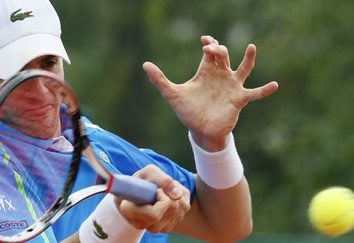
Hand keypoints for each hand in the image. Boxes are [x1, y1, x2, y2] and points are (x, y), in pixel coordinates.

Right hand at [114, 165, 190, 232]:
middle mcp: (140, 224)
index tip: (158, 190)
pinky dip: (182, 202)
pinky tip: (171, 197)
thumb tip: (177, 195)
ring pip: (179, 213)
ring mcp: (153, 228)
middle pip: (171, 210)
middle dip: (172, 194)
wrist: (139, 190)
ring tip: (166, 191)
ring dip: (179, 197)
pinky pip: (181, 214)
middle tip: (163, 187)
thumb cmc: (142, 180)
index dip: (163, 200)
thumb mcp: (148, 172)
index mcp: (129, 211)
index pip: (154, 214)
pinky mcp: (165, 228)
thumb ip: (162, 179)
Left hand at [143, 35, 277, 150]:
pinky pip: (254, 93)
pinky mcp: (238, 99)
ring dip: (248, 59)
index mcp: (206, 72)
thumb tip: (144, 64)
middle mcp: (220, 76)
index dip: (209, 44)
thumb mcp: (173, 94)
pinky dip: (264, 90)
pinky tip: (274, 85)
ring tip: (251, 47)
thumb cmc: (188, 111)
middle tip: (211, 49)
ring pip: (243, 69)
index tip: (205, 42)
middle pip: (224, 56)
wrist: (199, 130)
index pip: (210, 51)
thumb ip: (160, 79)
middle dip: (219, 49)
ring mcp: (231, 87)